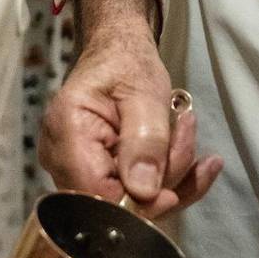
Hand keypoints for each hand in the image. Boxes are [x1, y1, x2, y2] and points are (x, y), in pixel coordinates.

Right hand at [38, 35, 222, 217]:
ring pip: (130, 201)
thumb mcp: (145, 95)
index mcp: (67, 132)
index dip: (138, 203)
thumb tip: (144, 193)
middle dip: (162, 180)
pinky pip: (134, 194)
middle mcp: (61, 158)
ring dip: (171, 175)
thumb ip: (146, 141)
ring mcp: (75, 169)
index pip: (97, 193)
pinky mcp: (95, 174)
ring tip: (188, 129)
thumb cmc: (126, 65)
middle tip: (188, 131)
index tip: (176, 191)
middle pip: (115, 201)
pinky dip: (168, 179)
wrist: (118, 54)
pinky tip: (198, 163)